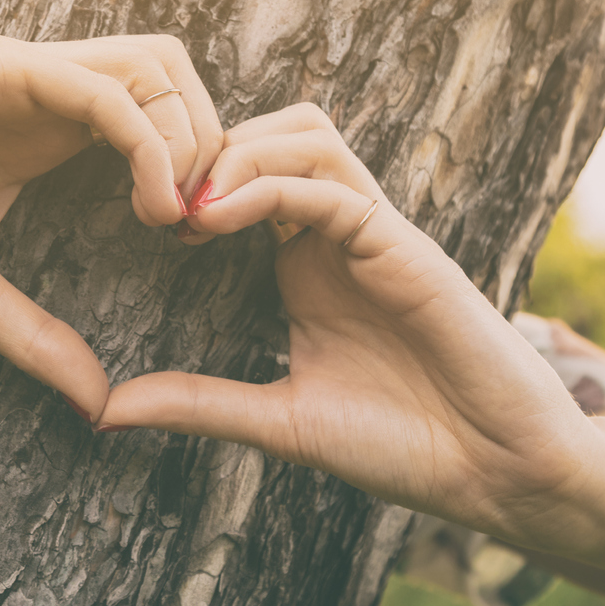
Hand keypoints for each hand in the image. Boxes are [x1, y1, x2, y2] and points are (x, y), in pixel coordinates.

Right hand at [0, 31, 222, 417]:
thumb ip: (32, 336)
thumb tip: (97, 403)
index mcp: (49, 127)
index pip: (163, 115)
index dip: (198, 174)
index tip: (193, 247)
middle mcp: (50, 88)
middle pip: (180, 77)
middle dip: (216, 149)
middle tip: (202, 229)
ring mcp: (27, 69)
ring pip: (158, 66)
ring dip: (192, 139)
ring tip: (176, 218)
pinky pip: (103, 89)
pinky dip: (148, 142)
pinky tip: (149, 206)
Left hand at [101, 105, 600, 547]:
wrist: (497, 473)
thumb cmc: (407, 448)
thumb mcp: (280, 422)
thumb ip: (201, 404)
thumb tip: (107, 410)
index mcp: (307, 265)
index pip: (246, 177)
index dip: (189, 181)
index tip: (138, 220)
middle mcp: (339, 235)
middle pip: (274, 132)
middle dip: (209, 149)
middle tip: (155, 202)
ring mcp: (374, 234)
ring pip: (306, 136)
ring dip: (238, 153)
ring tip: (187, 206)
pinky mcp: (404, 246)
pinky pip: (332, 187)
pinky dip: (270, 188)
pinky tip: (220, 218)